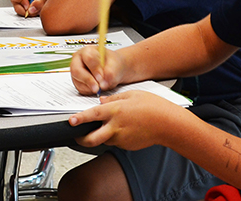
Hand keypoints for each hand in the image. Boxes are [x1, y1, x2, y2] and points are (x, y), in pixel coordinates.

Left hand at [68, 90, 185, 150]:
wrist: (169, 124)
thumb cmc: (154, 107)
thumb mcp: (132, 94)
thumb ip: (113, 98)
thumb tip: (101, 101)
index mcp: (115, 111)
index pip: (92, 116)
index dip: (79, 119)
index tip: (70, 122)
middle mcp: (116, 127)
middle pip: (92, 139)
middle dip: (80, 139)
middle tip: (76, 136)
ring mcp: (122, 138)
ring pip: (104, 139)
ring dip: (100, 135)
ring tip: (109, 125)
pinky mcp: (127, 146)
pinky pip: (116, 141)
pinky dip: (114, 136)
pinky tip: (124, 128)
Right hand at [69, 45, 125, 96]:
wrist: (113, 69)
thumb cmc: (112, 63)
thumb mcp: (115, 65)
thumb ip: (110, 73)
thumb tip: (103, 83)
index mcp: (87, 51)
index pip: (88, 58)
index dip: (94, 69)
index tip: (101, 77)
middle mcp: (78, 60)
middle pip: (77, 70)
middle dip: (88, 80)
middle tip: (98, 88)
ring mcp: (76, 71)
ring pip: (78, 81)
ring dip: (90, 87)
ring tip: (101, 86)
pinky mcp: (77, 81)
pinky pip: (81, 89)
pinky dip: (90, 91)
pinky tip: (97, 87)